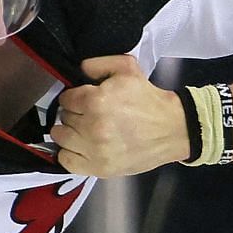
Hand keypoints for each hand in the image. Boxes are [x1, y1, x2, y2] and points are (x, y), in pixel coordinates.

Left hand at [51, 55, 188, 176]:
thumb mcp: (126, 68)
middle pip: (64, 118)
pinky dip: (69, 154)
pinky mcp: (100, 168)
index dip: (75, 97)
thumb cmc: (148, 99)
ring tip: (84, 130)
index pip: (66, 98)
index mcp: (97, 100)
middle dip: (74, 113)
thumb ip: (97, 63)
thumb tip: (78, 70)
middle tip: (90, 114)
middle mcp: (93, 127)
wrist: (172, 129)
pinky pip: (67, 161)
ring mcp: (95, 150)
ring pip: (61, 138)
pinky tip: (81, 147)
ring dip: (69, 132)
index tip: (85, 100)